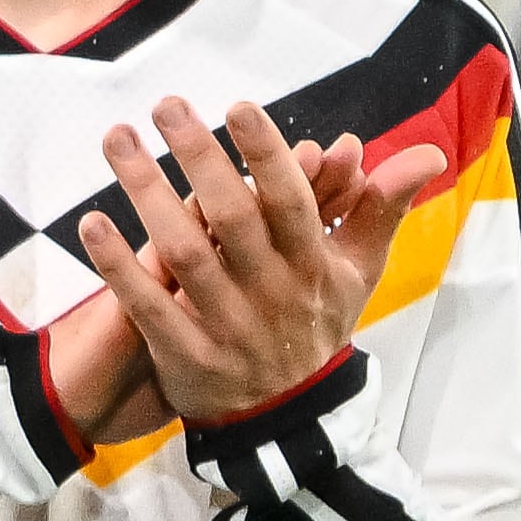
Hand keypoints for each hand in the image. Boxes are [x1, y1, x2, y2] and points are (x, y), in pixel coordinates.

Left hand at [77, 98, 446, 426]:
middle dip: (199, 157)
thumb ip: (382, 207)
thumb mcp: (359, 270)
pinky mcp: (185, 354)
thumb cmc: (317, 324)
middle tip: (166, 105)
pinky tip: (90, 223)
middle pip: (233, 217)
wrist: (289, 414)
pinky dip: (118, 265)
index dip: (268, 154)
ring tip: (118, 142)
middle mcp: (270, 291)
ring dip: (147, 194)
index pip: (292, 201)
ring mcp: (226, 324)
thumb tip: (429, 153)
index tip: (240, 106)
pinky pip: (147, 305)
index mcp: (313, 264)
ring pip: (184, 252)